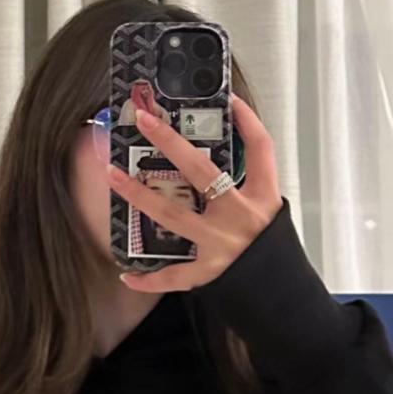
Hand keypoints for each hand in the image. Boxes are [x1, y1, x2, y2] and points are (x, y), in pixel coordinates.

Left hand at [104, 93, 282, 292]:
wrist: (279, 293)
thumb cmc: (269, 249)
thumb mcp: (269, 210)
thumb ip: (249, 182)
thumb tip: (220, 144)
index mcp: (261, 198)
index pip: (260, 151)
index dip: (247, 122)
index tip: (230, 100)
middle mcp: (240, 218)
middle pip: (202, 174)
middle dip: (171, 144)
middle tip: (145, 121)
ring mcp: (221, 246)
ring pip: (174, 216)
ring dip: (140, 195)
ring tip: (113, 176)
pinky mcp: (208, 274)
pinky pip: (172, 276)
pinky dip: (149, 279)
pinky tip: (127, 274)